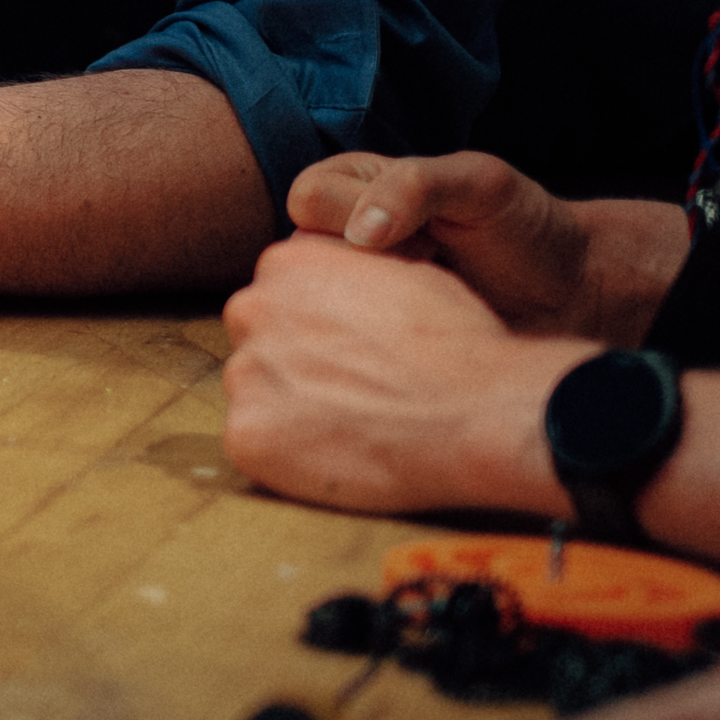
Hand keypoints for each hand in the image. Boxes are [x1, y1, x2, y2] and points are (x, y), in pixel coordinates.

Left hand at [219, 235, 578, 517]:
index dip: (314, 331)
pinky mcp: (245, 435)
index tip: (349, 354)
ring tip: (352, 426)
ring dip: (288, 412)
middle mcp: (251, 310)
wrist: (475, 413)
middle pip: (258, 344)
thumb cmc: (456, 344)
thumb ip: (347, 270)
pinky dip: (287, 457)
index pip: (275, 299)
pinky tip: (339, 455)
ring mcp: (244, 374)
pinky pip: (254, 445)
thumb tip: (331, 278)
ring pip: (255, 395)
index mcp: (285, 262)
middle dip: (292, 368)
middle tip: (350, 393)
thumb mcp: (402, 271)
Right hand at [284, 145, 687, 341]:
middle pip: (300, 258)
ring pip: (313, 308)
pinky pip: (343, 351)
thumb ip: (415, 187)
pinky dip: (380, 352)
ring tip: (430, 312)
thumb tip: (358, 234)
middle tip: (430, 279)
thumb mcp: (478, 185)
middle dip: (367, 274)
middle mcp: (340, 238)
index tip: (426, 240)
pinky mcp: (370, 343)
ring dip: (374, 315)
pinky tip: (426, 344)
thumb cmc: (525, 227)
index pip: (309, 200)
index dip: (358, 222)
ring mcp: (352, 294)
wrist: (571, 295)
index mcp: (353, 185)